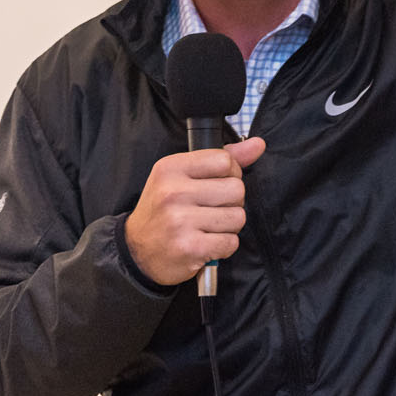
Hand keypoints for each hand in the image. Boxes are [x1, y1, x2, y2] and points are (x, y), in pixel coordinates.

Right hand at [125, 137, 265, 285]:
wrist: (137, 251)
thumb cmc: (164, 210)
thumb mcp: (182, 177)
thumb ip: (221, 159)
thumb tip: (258, 144)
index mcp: (171, 168)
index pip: (225, 160)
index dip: (230, 174)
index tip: (217, 185)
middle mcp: (173, 192)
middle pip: (236, 189)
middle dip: (232, 202)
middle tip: (212, 210)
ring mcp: (180, 221)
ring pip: (238, 217)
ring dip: (229, 226)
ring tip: (208, 227)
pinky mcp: (189, 248)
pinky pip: (231, 242)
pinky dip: (224, 246)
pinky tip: (207, 244)